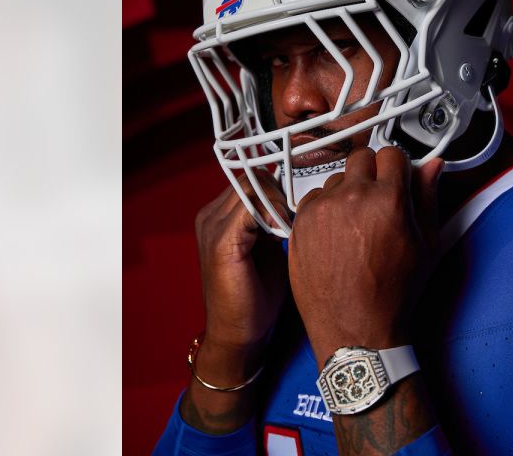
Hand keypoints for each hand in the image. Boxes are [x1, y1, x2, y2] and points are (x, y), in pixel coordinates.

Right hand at [194, 170, 289, 363]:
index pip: (252, 179)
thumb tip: (301, 201)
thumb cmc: (255, 298)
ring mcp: (211, 226)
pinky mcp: (219, 241)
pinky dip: (272, 212)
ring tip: (292, 225)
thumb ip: (276, 222)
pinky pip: (249, 206)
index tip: (302, 207)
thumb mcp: (268, 249)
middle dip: (282, 192)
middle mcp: (210, 216)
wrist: (237, 335)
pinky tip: (282, 232)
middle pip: (252, 177)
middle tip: (299, 215)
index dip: (281, 188)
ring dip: (279, 201)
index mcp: (219, 216)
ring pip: (251, 186)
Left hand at [287, 147, 442, 366]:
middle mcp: (351, 197)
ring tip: (356, 225)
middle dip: (372, 173)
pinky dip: (325, 208)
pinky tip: (336, 234)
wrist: (356, 329)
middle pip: (362, 158)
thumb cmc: (392, 293)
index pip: (392, 153)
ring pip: (336, 178)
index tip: (397, 179)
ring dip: (347, 191)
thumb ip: (428, 197)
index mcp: (388, 199)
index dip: (398, 167)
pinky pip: (314, 198)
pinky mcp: (300, 222)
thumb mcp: (425, 245)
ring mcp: (322, 209)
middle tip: (378, 200)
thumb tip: (432, 166)